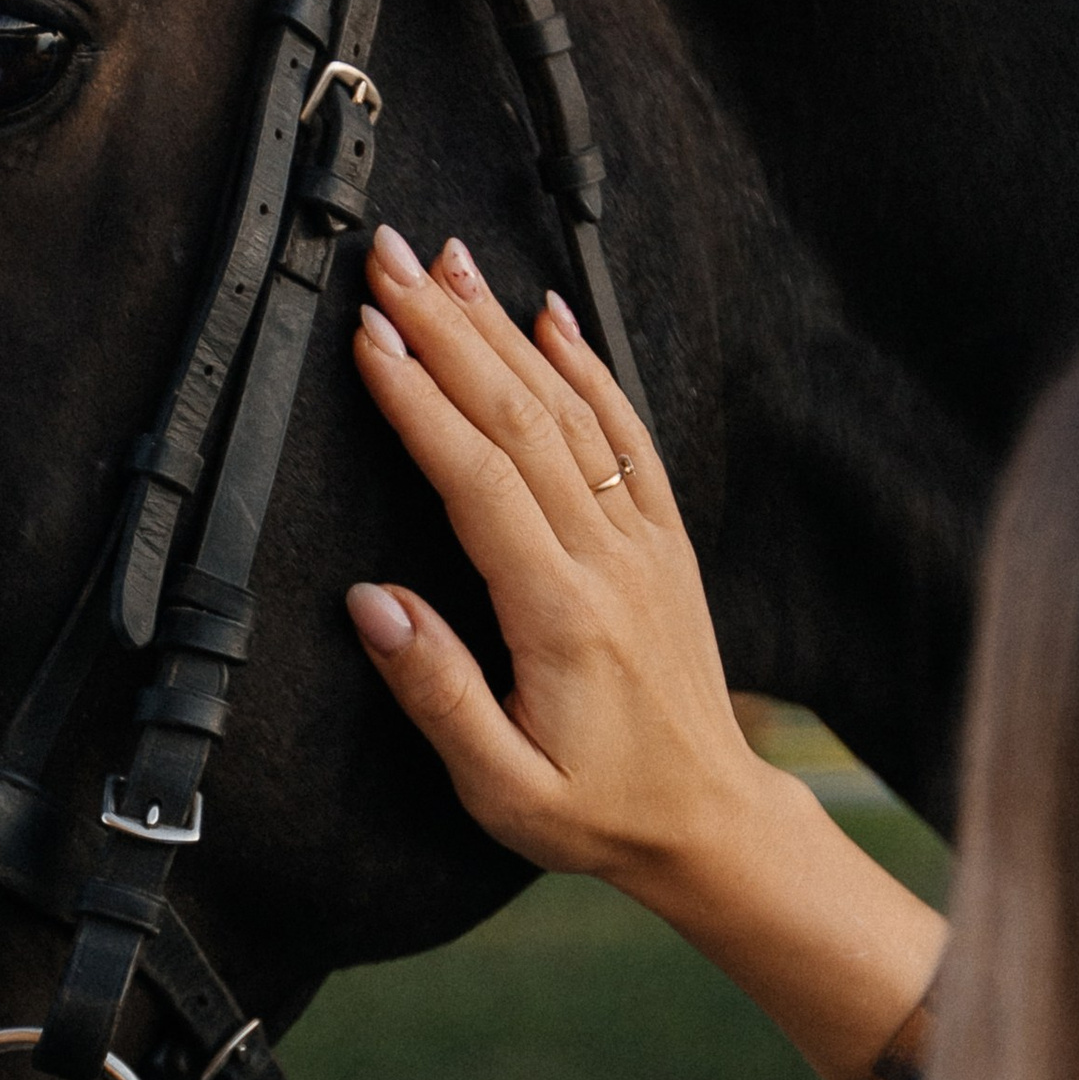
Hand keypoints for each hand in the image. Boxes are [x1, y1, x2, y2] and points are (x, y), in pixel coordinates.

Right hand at [346, 228, 943, 1079]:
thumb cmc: (597, 810)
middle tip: (390, 259)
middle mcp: (607, 560)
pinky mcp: (664, 540)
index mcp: (559, 615)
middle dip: (448, 329)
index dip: (418, 400)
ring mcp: (643, 542)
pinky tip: (552, 314)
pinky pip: (628, 432)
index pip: (477, 479)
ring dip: (505, 329)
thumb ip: (436, 690)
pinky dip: (590, 364)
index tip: (369, 335)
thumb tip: (371, 600)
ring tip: (450, 261)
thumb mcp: (500, 788)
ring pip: (570, 410)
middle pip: (520, 418)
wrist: (710, 820)